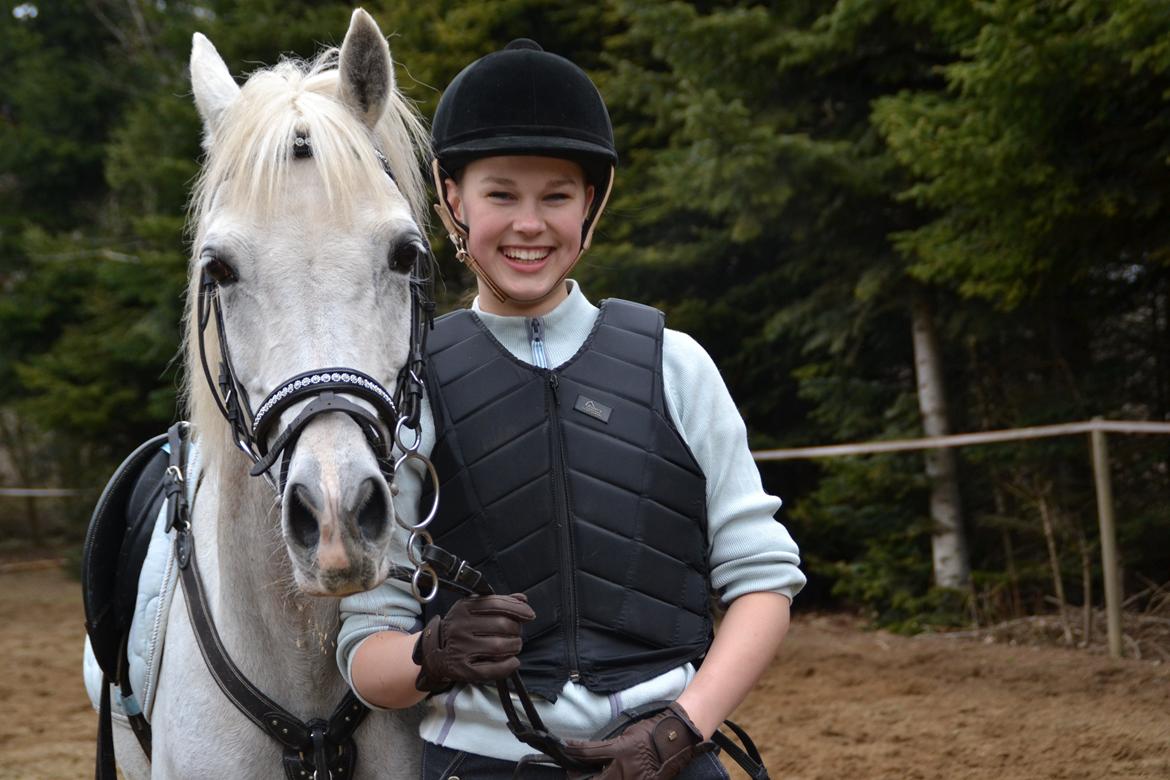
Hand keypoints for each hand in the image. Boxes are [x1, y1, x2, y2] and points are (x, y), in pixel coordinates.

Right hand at [411, 593, 534, 692]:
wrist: (434, 652)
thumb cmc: (461, 628)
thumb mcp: (474, 609)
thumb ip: (499, 602)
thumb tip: (523, 599)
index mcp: (464, 608)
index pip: (496, 604)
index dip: (517, 609)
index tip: (529, 615)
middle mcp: (460, 627)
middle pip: (501, 625)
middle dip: (516, 630)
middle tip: (517, 634)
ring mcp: (460, 649)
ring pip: (499, 647)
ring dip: (514, 646)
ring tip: (514, 646)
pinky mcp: (462, 669)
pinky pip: (491, 670)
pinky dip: (507, 666)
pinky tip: (513, 661)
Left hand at [563, 701, 715, 779]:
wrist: (675, 740)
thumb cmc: (651, 732)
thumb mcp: (625, 734)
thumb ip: (609, 747)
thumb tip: (590, 754)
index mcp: (620, 750)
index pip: (589, 753)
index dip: (574, 751)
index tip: (565, 749)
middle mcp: (625, 769)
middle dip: (580, 778)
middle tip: (573, 773)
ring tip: (588, 778)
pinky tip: (609, 777)